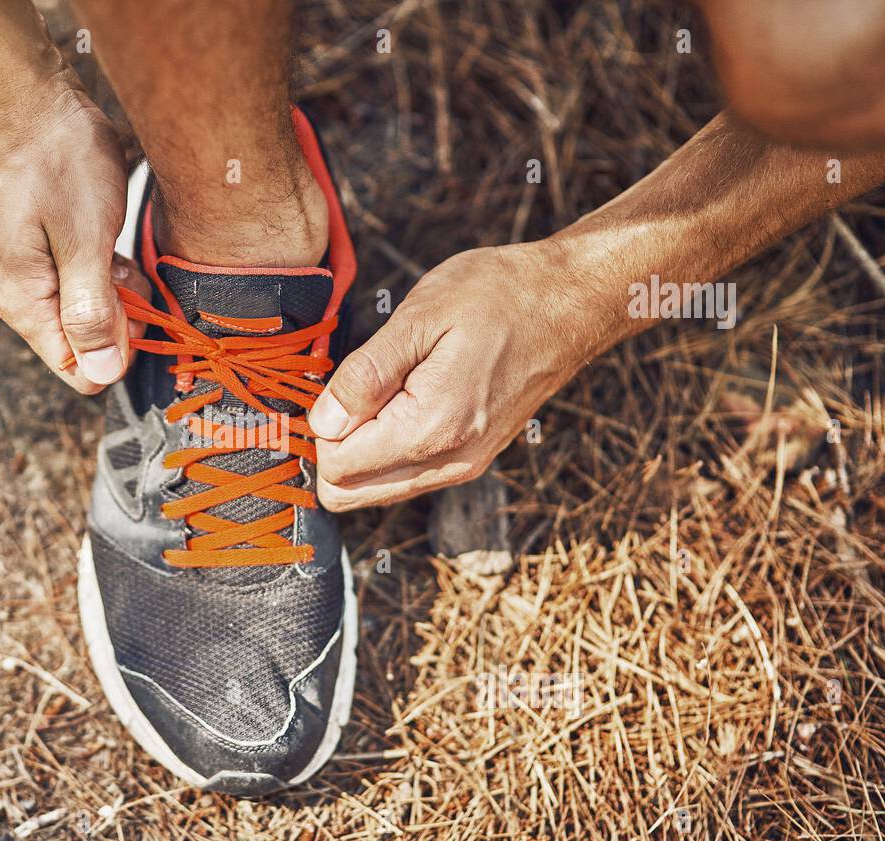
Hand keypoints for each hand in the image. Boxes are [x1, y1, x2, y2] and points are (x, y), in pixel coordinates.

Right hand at [0, 81, 150, 393]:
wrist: (25, 96)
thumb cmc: (55, 160)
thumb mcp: (85, 240)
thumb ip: (93, 313)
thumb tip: (101, 373)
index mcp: (23, 304)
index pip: (79, 371)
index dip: (120, 349)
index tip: (137, 307)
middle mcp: (18, 298)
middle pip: (85, 345)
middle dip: (120, 317)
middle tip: (124, 265)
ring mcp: (26, 276)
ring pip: (88, 312)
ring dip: (115, 288)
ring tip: (111, 242)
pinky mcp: (39, 253)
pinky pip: (81, 283)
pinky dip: (104, 268)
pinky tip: (105, 235)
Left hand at [309, 241, 601, 510]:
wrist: (569, 303)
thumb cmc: (500, 297)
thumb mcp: (420, 318)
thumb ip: (365, 375)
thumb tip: (322, 422)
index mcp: (431, 428)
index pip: (336, 469)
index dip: (319, 428)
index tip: (334, 386)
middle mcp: (448, 463)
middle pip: (348, 494)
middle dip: (331, 448)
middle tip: (347, 391)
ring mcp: (461, 467)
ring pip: (373, 490)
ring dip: (358, 450)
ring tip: (378, 389)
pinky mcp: (469, 460)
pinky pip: (403, 477)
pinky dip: (385, 449)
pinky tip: (399, 400)